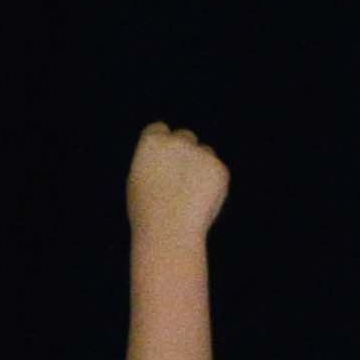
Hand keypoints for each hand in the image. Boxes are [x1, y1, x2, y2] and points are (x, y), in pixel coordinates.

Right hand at [124, 122, 229, 243]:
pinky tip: (201, 200)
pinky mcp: (220, 168)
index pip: (160, 129)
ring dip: (201, 165)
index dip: (163, 144)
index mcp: (152, 142)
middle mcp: (177, 142)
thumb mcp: (139, 178)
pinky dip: (213, 182)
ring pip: (205, 152)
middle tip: (180, 178)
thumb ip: (155, 160)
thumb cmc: (148, 210)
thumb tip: (168, 155)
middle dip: (185, 151)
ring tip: (189, 194)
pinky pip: (217, 170)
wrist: (169, 229)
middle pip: (185, 137)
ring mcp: (201, 153)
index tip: (165, 158)